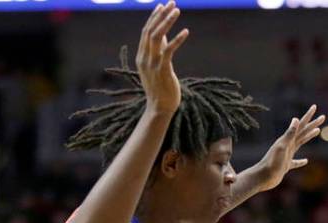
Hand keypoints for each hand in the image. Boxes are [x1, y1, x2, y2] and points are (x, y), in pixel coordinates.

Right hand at [136, 1, 188, 115]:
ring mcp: (152, 64)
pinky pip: (169, 51)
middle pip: (150, 31)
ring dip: (167, 22)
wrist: (160, 108)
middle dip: (161, 15)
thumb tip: (165, 35)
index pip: (146, 32)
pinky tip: (186, 31)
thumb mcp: (157, 66)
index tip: (162, 5)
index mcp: (141, 56)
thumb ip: (159, 50)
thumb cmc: (161, 88)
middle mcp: (144, 58)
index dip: (154, 18)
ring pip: (157, 37)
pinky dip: (177, 40)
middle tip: (172, 3)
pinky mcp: (163, 70)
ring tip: (177, 10)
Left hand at [256, 104, 325, 190]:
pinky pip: (296, 162)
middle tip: (323, 117)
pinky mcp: (286, 165)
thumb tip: (296, 119)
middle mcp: (287, 145)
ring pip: (300, 143)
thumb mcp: (282, 147)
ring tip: (317, 132)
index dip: (308, 116)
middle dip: (313, 124)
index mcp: (288, 140)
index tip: (315, 107)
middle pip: (303, 132)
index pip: (301, 125)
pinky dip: (301, 161)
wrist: (263, 177)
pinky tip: (305, 161)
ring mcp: (287, 155)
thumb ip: (289, 134)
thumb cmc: (272, 163)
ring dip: (309, 136)